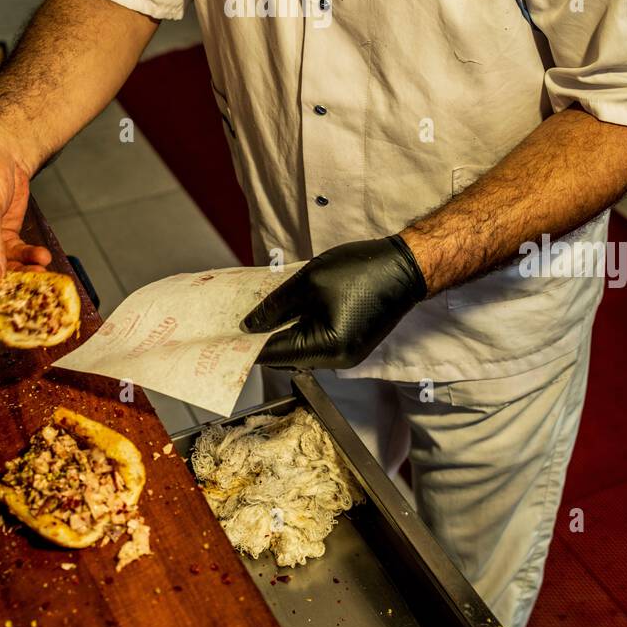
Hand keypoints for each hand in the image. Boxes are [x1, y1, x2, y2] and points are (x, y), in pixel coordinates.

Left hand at [240, 236, 427, 369]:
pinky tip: (285, 310)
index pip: (274, 354)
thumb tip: (249, 325)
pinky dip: (299, 328)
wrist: (405, 266)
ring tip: (258, 310)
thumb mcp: (308, 282)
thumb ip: (275, 306)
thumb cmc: (360, 270)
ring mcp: (346, 355)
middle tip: (236, 318)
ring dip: (280, 331)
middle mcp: (337, 360)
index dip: (246, 344)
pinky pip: (315, 341)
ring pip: (301, 348)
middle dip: (262, 337)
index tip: (221, 337)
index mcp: (326, 348)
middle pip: (286, 356)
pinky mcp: (351, 344)